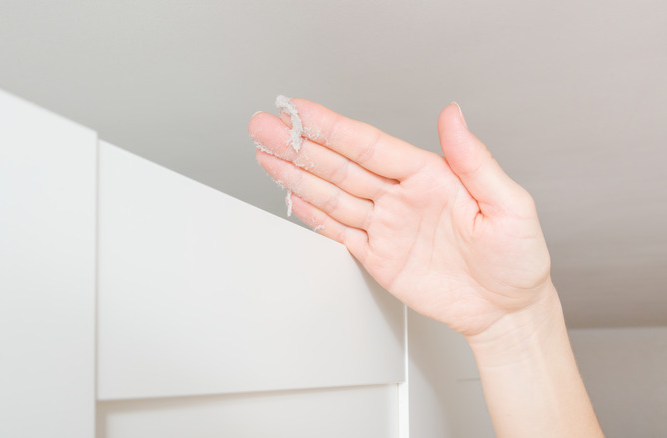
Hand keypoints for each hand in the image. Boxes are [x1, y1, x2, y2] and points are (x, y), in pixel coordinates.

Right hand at [249, 98, 551, 336]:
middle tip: (265, 126)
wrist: (507, 312)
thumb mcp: (509, 206)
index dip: (332, 128)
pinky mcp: (378, 257)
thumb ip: (475, 160)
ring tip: (266, 155)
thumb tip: (453, 116)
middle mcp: (402, 197)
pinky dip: (314, 216)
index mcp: (430, 177)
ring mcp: (386, 227)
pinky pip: (339, 232)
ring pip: (331, 195)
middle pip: (340, 166)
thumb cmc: (517, 259)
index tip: (300, 112)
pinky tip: (294, 197)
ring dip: (297, 175)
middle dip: (299, 145)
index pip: (370, 146)